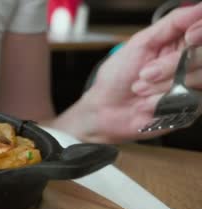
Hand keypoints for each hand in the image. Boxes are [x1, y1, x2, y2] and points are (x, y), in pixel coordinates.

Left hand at [58, 3, 201, 142]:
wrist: (105, 108)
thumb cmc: (118, 75)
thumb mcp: (141, 43)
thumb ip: (173, 23)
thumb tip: (199, 7)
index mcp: (182, 42)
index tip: (189, 36)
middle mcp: (192, 62)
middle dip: (172, 64)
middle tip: (145, 73)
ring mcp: (194, 86)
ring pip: (199, 78)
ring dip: (161, 85)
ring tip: (140, 88)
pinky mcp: (190, 108)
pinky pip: (190, 102)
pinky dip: (161, 102)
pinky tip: (146, 104)